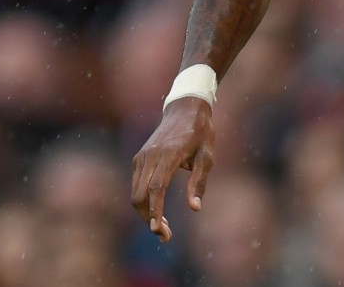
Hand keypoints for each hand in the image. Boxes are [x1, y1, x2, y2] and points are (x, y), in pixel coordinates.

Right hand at [131, 97, 215, 241]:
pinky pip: (136, 185)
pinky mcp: (139, 158)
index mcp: (169, 154)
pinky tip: (157, 211)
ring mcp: (142, 156)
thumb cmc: (201, 133)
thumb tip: (195, 208)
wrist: (185, 109)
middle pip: (140, 195)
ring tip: (163, 228)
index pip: (156, 188)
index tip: (157, 230)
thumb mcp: (207, 156)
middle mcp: (150, 155)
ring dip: (145, 213)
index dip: (155, 211)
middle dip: (149, 218)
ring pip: (135, 192)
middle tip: (166, 236)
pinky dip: (143, 201)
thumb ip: (199, 181)